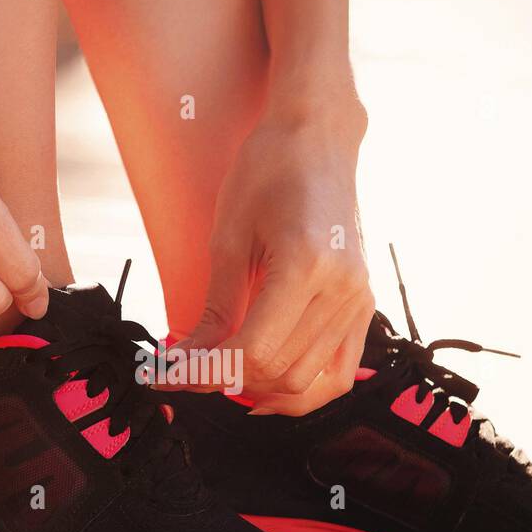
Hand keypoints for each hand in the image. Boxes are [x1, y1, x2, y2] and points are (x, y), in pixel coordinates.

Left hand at [175, 103, 373, 414]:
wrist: (317, 139)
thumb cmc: (268, 172)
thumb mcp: (228, 238)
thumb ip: (214, 309)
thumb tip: (187, 360)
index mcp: (305, 265)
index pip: (252, 350)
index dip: (205, 371)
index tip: (167, 374)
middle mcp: (341, 290)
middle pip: (279, 372)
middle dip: (226, 382)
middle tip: (185, 371)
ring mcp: (358, 300)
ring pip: (308, 382)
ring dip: (259, 389)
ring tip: (221, 375)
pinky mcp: (364, 305)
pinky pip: (339, 373)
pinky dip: (303, 392)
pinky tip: (267, 389)